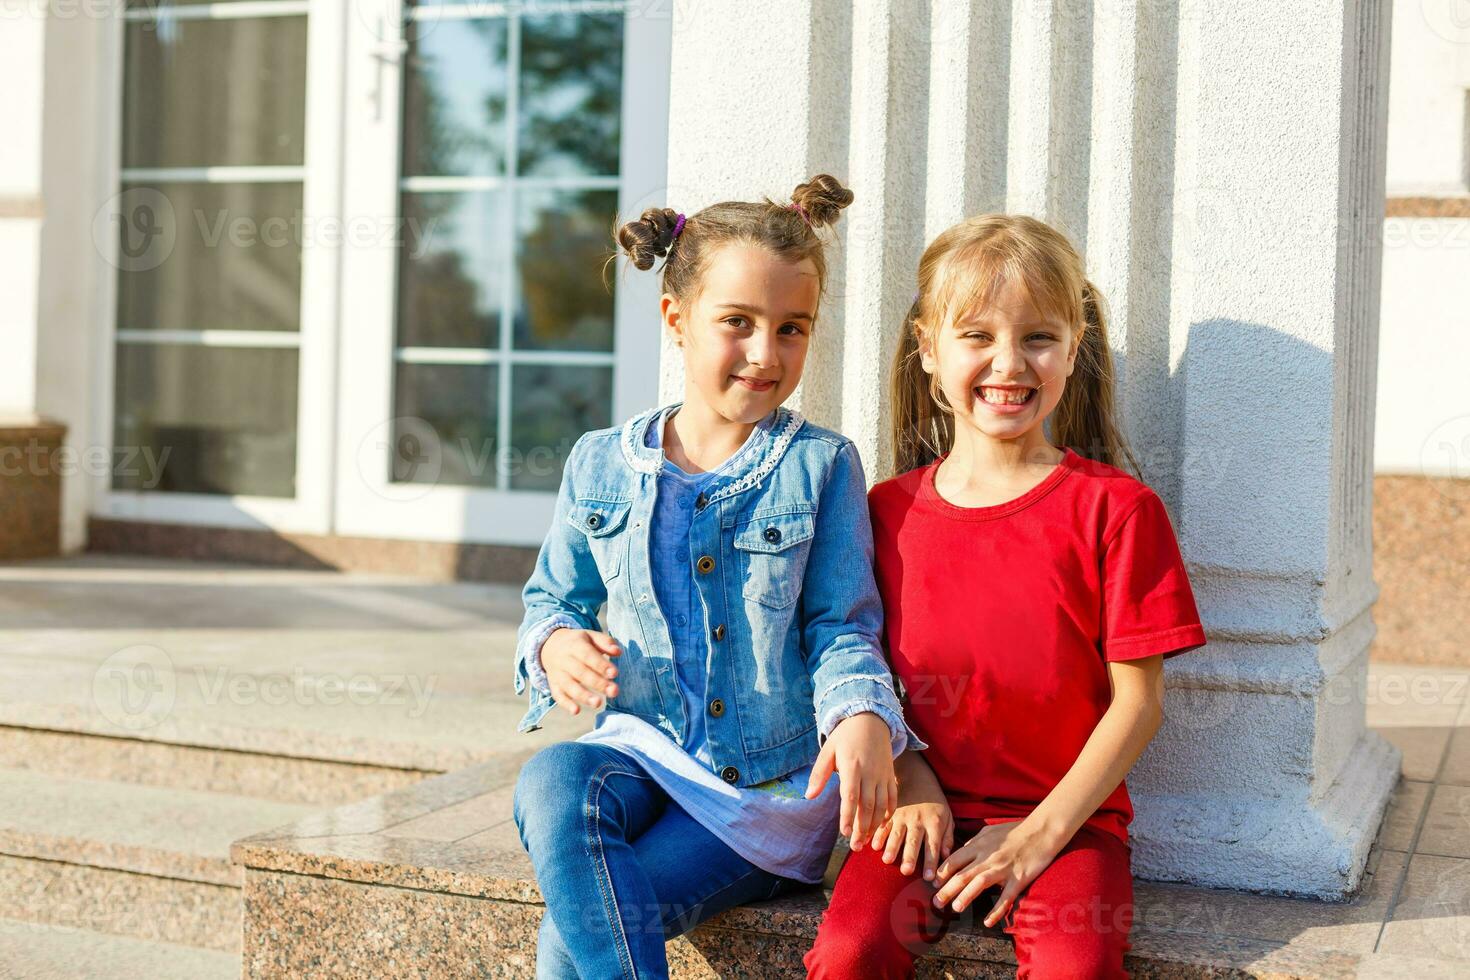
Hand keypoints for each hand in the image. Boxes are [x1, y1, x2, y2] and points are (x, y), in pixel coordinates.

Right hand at [540, 628, 620, 715]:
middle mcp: (565, 660)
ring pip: (569, 686)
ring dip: (583, 696)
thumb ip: (605, 642)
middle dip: (598, 683)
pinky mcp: (554, 685)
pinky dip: (566, 704)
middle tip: (614, 692)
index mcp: (575, 645)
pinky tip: (576, 711)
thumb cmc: (578, 643)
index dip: (601, 665)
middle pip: (580, 673)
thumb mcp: (591, 636)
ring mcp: (558, 674)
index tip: (615, 674)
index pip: (588, 655)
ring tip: (598, 703)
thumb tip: (618, 652)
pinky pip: (558, 695)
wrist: (550, 646)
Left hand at [804, 712, 896, 849]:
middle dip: (861, 828)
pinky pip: (892, 798)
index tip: (844, 833)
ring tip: (865, 841)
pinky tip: (880, 825)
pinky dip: (888, 813)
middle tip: (855, 846)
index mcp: (852, 766)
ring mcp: (882, 775)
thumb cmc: (845, 737)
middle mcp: (870, 772)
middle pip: (867, 805)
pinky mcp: (890, 775)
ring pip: (881, 805)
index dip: (848, 816)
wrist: (871, 719)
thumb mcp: (828, 750)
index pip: (850, 796)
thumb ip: (819, 774)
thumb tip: (808, 796)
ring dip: (874, 825)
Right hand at [868, 801, 953, 880]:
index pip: (933, 846)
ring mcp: (902, 816)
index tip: (929, 878)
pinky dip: (878, 835)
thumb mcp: (947, 817)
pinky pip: (883, 825)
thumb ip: (947, 837)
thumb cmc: (935, 803)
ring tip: (887, 860)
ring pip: (896, 834)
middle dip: (909, 856)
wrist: (917, 777)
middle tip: (906, 871)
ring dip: (891, 847)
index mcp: (934, 823)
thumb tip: (947, 857)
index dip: (931, 862)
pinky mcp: (890, 812)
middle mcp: (918, 821)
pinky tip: (873, 846)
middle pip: (913, 841)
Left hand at [931, 820, 1062, 927]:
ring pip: (979, 883)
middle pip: (962, 874)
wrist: (1041, 831)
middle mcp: (987, 857)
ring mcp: (1003, 868)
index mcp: (979, 846)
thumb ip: (974, 841)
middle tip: (936, 903)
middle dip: (946, 889)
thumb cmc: (1014, 831)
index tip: (933, 885)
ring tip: (955, 908)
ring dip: (965, 896)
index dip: (942, 873)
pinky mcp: (1018, 879)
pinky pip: (1005, 897)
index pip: (954, 860)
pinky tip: (988, 922)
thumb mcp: (989, 831)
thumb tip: (962, 850)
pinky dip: (996, 910)